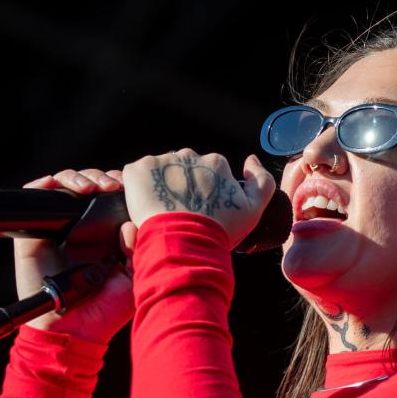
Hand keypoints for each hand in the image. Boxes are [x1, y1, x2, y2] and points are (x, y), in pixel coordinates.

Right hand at [14, 168, 136, 344]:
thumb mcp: (133, 278)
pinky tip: (62, 185)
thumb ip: (137, 249)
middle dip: (101, 177)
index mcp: (108, 236)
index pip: (113, 197)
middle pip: (90, 186)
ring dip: (78, 177)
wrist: (72, 331)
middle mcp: (84, 229)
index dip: (120, 185)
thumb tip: (130, 223)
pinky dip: (45, 184)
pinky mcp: (34, 234)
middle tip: (111, 185)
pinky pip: (35, 198)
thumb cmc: (106, 310)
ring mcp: (59, 230)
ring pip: (65, 186)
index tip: (129, 186)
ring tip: (90, 186)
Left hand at [121, 149, 275, 250]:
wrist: (185, 243)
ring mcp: (162, 161)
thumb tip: (251, 160)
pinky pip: (134, 177)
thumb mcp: (254, 210)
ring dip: (158, 188)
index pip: (206, 172)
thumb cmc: (219, 230)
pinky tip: (144, 209)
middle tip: (178, 214)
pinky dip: (136, 190)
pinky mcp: (138, 170)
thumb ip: (262, 181)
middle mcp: (189, 155)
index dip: (201, 192)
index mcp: (216, 163)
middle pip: (181, 169)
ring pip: (158, 172)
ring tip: (161, 214)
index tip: (197, 209)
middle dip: (179, 187)